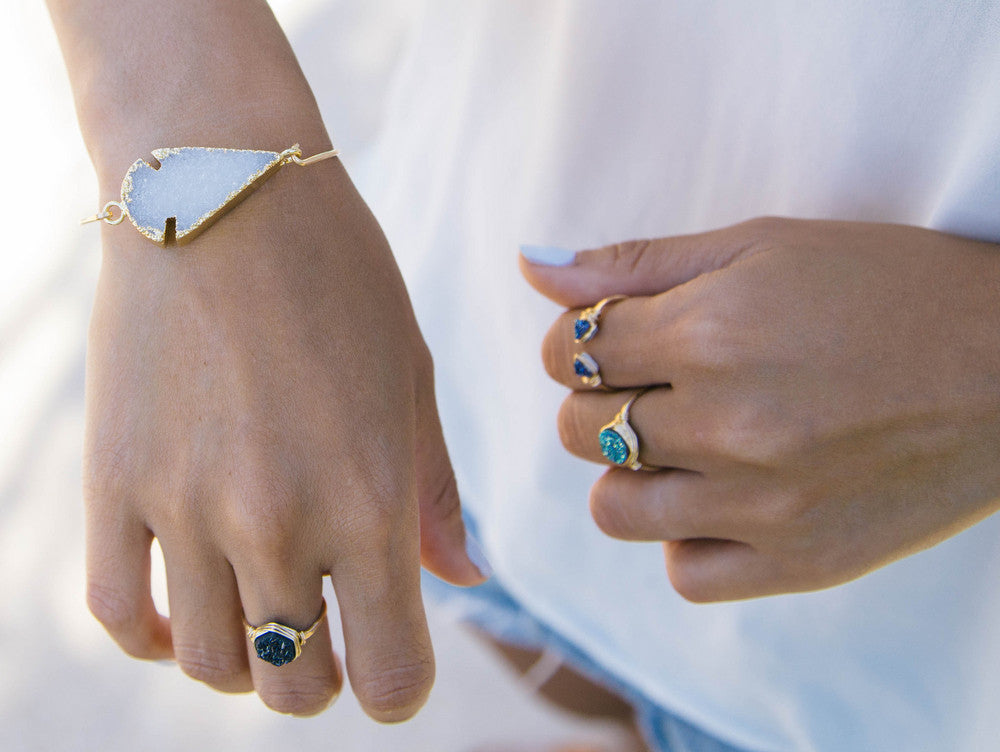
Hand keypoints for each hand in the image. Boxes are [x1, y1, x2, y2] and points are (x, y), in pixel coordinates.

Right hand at [85, 159, 485, 717]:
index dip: (399, 687)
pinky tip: (182, 607)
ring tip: (260, 613)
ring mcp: (185, 508)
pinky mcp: (112, 481)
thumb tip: (461, 582)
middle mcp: (278, 524)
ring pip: (209, 666)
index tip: (392, 666)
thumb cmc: (341, 279)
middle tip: (326, 635)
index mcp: (371, 501)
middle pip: (294, 687)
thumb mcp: (411, 380)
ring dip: (244, 664)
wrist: (223, 190)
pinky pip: (117, 612)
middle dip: (322, 679)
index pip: (391, 675)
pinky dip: (155, 634)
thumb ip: (435, 494)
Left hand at [522, 218, 999, 600]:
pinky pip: (685, 572)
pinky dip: (687, 537)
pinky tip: (722, 498)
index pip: (570, 352)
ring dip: (630, 473)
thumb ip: (637, 262)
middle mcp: (728, 425)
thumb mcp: (762, 246)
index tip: (613, 338)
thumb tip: (531, 265)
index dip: (579, 340)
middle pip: (579, 430)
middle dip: (599, 400)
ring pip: (616, 509)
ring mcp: (762, 505)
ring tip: (682, 444)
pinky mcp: (799, 562)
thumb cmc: (888, 287)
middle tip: (655, 383)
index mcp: (710, 335)